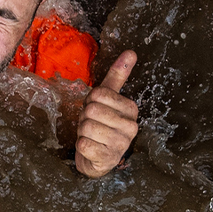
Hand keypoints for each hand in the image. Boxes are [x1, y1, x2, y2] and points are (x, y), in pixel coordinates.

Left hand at [74, 50, 139, 177]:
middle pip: (91, 110)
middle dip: (85, 118)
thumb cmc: (102, 124)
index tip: (97, 110)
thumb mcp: (109, 99)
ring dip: (82, 132)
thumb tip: (131, 52)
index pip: (99, 93)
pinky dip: (81, 146)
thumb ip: (118, 76)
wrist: (98, 158)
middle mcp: (131, 127)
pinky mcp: (108, 159)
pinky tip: (91, 148)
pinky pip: (84, 145)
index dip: (90, 101)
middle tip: (92, 125)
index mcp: (131, 109)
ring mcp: (121, 145)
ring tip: (91, 136)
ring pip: (86, 127)